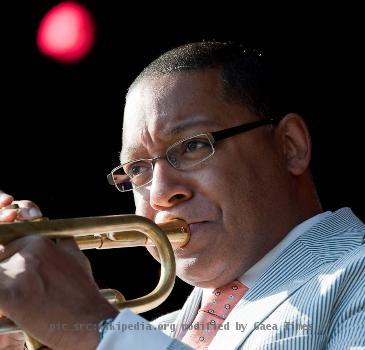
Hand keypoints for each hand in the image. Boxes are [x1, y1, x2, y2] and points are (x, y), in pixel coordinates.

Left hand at [0, 191, 117, 349]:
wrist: (89, 319)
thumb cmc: (83, 292)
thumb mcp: (77, 258)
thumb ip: (63, 245)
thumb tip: (58, 240)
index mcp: (40, 241)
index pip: (9, 247)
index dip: (11, 263)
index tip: (20, 277)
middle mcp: (27, 252)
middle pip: (0, 261)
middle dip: (7, 276)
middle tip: (24, 290)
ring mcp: (17, 272)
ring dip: (5, 287)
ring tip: (23, 300)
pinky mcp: (8, 295)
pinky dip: (3, 301)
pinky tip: (13, 307)